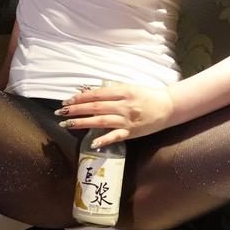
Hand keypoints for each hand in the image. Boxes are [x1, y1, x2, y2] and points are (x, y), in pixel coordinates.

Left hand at [54, 82, 175, 147]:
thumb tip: (89, 92)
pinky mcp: (132, 132)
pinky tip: (92, 142)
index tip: (67, 100)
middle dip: (76, 109)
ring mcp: (127, 120)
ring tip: (67, 124)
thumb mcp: (130, 87)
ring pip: (101, 120)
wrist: (169, 106)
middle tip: (61, 112)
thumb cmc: (148, 95)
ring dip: (82, 122)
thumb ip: (112, 90)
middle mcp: (124, 105)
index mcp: (123, 91)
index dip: (81, 97)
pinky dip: (104, 139)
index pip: (97, 94)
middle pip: (96, 107)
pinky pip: (116, 136)